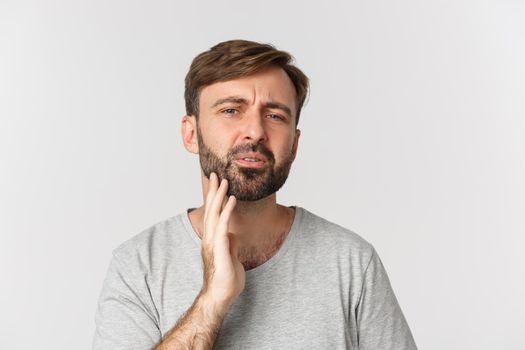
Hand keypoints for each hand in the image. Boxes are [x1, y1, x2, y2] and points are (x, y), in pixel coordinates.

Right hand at [200, 172, 244, 313]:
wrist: (222, 295)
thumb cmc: (226, 277)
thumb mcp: (231, 254)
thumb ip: (230, 242)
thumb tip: (233, 233)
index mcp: (212, 238)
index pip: (212, 214)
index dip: (213, 198)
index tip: (216, 183)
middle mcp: (209, 238)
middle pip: (210, 210)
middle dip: (213, 191)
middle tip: (215, 174)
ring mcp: (213, 243)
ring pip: (215, 214)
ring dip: (219, 196)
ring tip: (223, 181)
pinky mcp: (220, 248)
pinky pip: (224, 225)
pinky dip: (227, 211)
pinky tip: (232, 200)